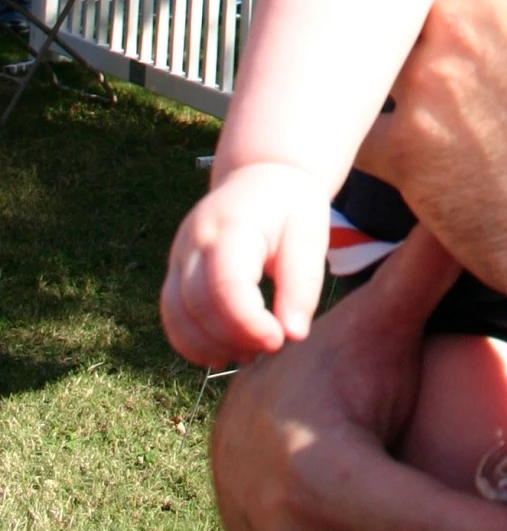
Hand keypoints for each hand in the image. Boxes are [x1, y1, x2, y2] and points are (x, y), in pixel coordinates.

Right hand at [161, 160, 328, 365]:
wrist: (260, 176)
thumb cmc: (289, 204)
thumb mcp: (311, 232)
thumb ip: (303, 282)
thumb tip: (293, 334)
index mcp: (231, 225)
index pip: (226, 284)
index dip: (248, 323)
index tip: (279, 339)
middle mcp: (195, 240)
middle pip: (198, 304)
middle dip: (233, 337)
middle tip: (270, 347)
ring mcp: (179, 255)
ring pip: (177, 314)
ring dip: (210, 346)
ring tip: (250, 353)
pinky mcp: (175, 271)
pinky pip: (171, 315)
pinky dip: (192, 342)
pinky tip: (224, 350)